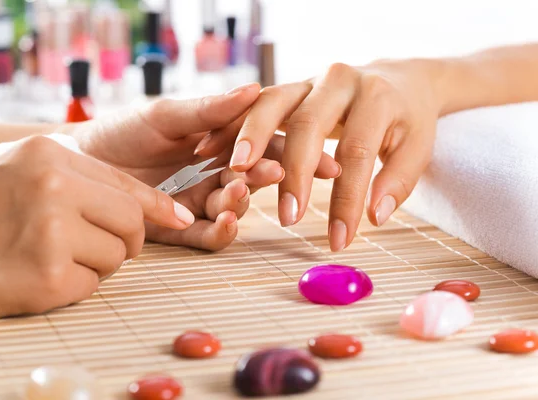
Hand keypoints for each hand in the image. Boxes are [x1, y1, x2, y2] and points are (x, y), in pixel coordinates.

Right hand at [0, 136, 192, 322]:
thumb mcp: (16, 172)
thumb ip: (76, 180)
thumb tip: (144, 205)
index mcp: (47, 155)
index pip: (123, 183)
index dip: (156, 205)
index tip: (180, 218)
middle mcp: (53, 186)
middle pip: (131, 221)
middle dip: (125, 240)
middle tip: (98, 247)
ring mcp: (51, 230)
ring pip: (117, 256)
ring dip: (93, 264)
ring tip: (48, 257)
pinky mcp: (46, 276)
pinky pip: (92, 286)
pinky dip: (72, 287)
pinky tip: (34, 277)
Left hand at [72, 83, 339, 249]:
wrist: (81, 161)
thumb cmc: (123, 130)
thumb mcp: (166, 115)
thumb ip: (209, 110)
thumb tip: (256, 89)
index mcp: (221, 143)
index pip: (266, 147)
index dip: (296, 153)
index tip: (323, 159)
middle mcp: (216, 173)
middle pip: (254, 178)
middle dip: (270, 177)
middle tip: (279, 173)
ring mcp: (199, 201)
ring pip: (233, 207)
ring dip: (242, 202)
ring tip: (238, 193)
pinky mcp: (179, 227)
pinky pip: (207, 235)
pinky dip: (220, 231)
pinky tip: (226, 222)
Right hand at [195, 60, 439, 250]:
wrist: (396, 79)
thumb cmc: (407, 119)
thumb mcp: (417, 147)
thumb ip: (398, 180)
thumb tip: (375, 216)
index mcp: (376, 97)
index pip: (356, 152)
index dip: (347, 199)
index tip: (340, 239)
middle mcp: (338, 80)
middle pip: (307, 123)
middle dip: (294, 172)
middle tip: (288, 216)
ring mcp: (308, 80)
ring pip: (271, 104)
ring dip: (250, 138)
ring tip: (236, 171)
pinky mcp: (289, 87)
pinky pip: (254, 104)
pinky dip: (232, 124)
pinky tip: (211, 148)